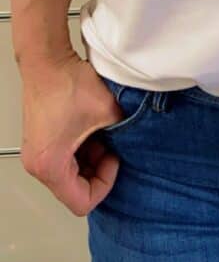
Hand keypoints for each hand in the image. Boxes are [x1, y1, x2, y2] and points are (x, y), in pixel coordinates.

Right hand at [18, 50, 126, 215]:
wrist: (46, 59)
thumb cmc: (66, 83)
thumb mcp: (109, 112)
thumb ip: (125, 134)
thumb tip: (138, 143)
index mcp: (50, 165)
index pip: (81, 201)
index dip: (105, 183)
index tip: (114, 159)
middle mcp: (37, 164)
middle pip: (74, 190)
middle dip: (98, 170)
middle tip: (111, 146)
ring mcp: (36, 153)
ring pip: (70, 174)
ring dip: (90, 159)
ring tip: (101, 134)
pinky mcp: (40, 141)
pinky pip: (64, 159)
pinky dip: (81, 150)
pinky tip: (91, 129)